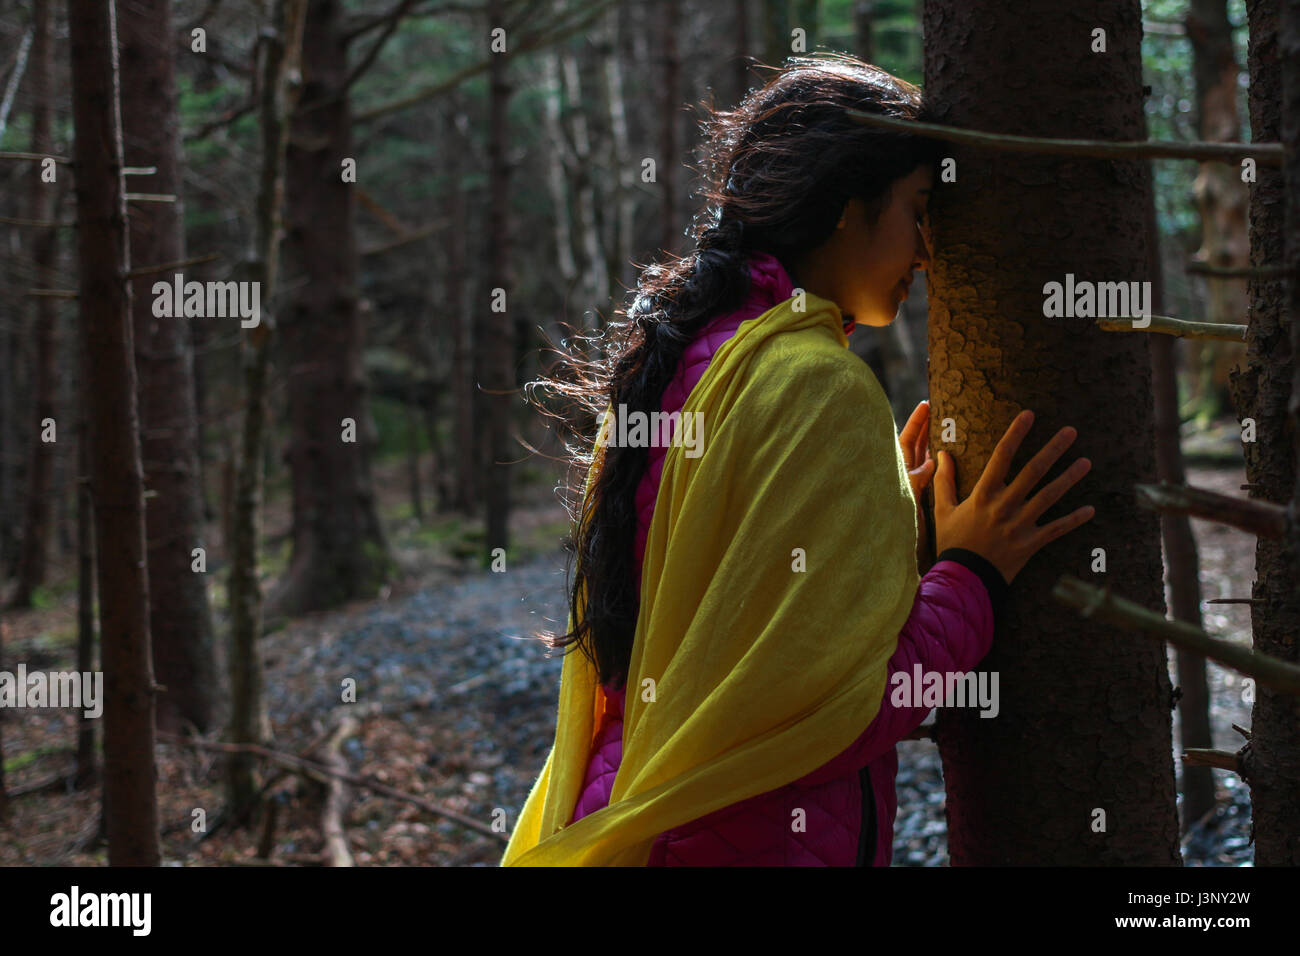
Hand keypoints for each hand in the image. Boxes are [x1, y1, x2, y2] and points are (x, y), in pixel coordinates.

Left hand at [899, 400, 935, 563]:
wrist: (901, 558)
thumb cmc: (896, 531)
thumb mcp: (904, 500)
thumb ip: (915, 479)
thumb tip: (931, 461)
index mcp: (896, 474)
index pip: (906, 441)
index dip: (916, 423)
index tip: (926, 404)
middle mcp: (904, 479)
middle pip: (916, 447)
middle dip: (928, 429)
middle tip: (942, 411)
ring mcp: (914, 490)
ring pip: (926, 461)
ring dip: (936, 445)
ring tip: (951, 428)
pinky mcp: (924, 502)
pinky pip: (935, 478)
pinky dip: (943, 466)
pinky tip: (954, 459)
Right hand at [932, 409, 1095, 584]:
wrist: (963, 579)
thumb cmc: (952, 542)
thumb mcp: (943, 510)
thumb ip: (944, 481)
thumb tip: (942, 453)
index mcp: (983, 494)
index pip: (1001, 456)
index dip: (1016, 434)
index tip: (1029, 415)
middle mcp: (1004, 506)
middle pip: (1033, 471)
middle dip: (1053, 449)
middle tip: (1071, 431)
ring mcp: (1020, 525)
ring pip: (1050, 496)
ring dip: (1069, 478)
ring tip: (1086, 461)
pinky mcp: (1031, 544)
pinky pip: (1057, 529)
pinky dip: (1074, 520)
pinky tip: (1090, 509)